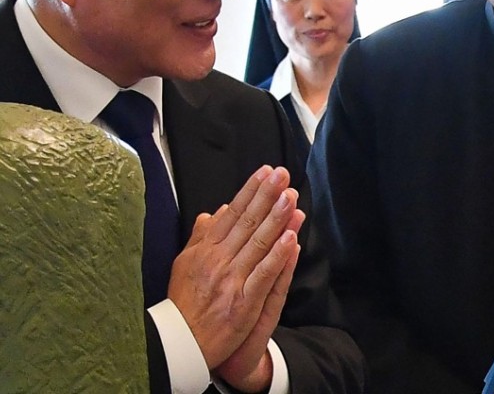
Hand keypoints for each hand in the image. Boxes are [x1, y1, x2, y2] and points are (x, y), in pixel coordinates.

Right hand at [168, 166, 303, 389]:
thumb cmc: (183, 302)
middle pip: (247, 222)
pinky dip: (277, 255)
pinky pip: (263, 274)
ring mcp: (232, 280)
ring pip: (258, 243)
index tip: (265, 172)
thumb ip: (200, 237)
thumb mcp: (184, 264)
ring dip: (276, 218)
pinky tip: (290, 238)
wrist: (180, 344)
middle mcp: (219, 260)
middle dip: (266, 195)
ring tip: (291, 196)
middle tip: (283, 173)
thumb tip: (213, 212)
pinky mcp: (244, 301)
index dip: (250, 191)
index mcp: (205, 250)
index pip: (232, 214)